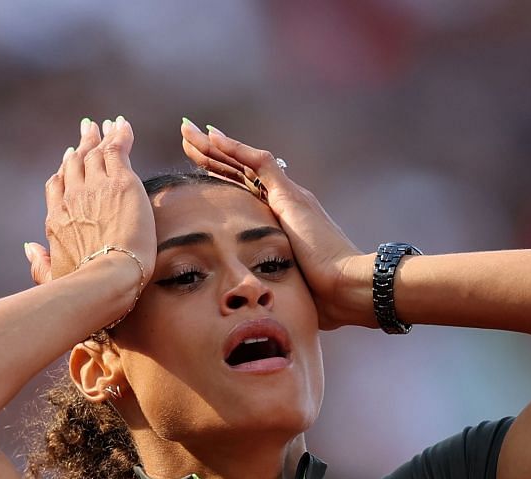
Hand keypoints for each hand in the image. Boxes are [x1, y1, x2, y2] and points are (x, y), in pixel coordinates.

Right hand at [26, 116, 155, 292]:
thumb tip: (28, 248)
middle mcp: (72, 198)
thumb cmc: (83, 286)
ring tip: (107, 125)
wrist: (107, 277)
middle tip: (88, 131)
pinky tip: (122, 125)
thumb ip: (40, 264)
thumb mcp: (53, 278)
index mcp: (57, 219)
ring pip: (95, 153)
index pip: (57, 186)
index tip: (69, 159)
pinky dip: (120, 134)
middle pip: (75, 163)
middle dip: (81, 146)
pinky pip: (117, 149)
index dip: (63, 170)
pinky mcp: (120, 182)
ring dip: (100, 137)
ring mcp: (95, 187)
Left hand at [178, 122, 374, 330]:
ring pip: (244, 161)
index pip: (243, 189)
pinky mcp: (290, 196)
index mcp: (280, 218)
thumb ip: (265, 278)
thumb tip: (245, 297)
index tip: (194, 165)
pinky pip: (259, 163)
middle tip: (185, 135)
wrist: (345, 288)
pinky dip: (235, 150)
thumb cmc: (319, 296)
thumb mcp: (282, 281)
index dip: (218, 176)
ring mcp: (288, 195)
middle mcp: (285, 200)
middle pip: (239, 170)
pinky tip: (213, 138)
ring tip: (189, 130)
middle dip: (210, 154)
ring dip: (214, 146)